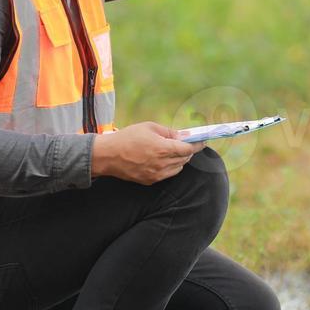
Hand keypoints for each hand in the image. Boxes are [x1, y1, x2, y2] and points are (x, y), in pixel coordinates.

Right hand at [90, 121, 206, 184]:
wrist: (107, 156)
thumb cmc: (127, 137)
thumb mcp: (149, 128)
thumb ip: (169, 132)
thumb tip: (184, 135)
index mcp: (162, 148)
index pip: (188, 149)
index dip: (197, 145)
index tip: (202, 141)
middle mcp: (161, 164)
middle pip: (184, 159)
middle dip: (188, 151)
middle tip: (187, 143)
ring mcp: (156, 175)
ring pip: (178, 168)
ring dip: (179, 160)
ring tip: (172, 151)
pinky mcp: (150, 181)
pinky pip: (167, 174)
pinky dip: (170, 167)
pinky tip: (162, 159)